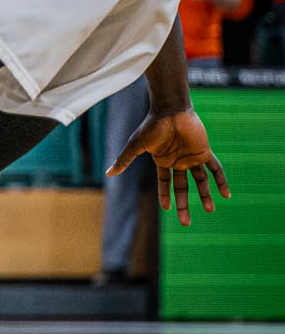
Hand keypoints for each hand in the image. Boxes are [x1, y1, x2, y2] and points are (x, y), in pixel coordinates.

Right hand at [108, 107, 229, 226]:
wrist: (170, 111)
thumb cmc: (151, 126)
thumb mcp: (136, 146)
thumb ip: (124, 160)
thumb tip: (108, 173)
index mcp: (163, 161)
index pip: (165, 182)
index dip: (166, 196)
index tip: (167, 209)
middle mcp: (178, 161)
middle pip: (182, 187)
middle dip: (184, 204)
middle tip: (186, 222)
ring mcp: (191, 157)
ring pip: (200, 180)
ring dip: (206, 195)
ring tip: (210, 210)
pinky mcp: (203, 152)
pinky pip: (215, 168)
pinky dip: (221, 180)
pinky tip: (226, 194)